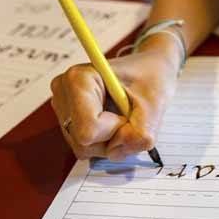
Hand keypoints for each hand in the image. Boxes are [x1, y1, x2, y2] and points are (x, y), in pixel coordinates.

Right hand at [50, 39, 179, 160]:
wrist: (149, 68)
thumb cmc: (150, 77)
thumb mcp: (155, 103)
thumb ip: (140, 133)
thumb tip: (117, 151)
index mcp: (79, 78)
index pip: (88, 129)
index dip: (115, 129)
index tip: (128, 111)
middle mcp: (64, 93)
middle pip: (84, 142)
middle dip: (113, 138)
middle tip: (129, 115)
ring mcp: (63, 108)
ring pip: (84, 148)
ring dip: (111, 141)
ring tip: (122, 116)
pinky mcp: (68, 121)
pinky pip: (86, 147)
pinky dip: (106, 140)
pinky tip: (114, 120)